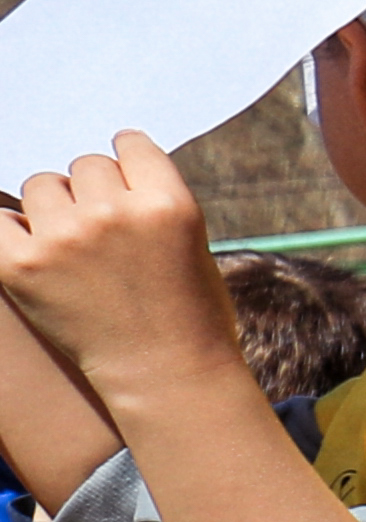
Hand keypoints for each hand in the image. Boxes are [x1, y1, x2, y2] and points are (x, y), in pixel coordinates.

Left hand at [0, 137, 245, 417]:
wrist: (165, 375)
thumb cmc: (187, 311)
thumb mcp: (192, 243)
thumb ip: (151, 201)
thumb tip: (99, 172)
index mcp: (167, 204)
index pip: (129, 145)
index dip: (126, 162)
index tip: (123, 181)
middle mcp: (115, 214)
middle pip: (85, 166)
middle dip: (92, 191)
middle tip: (102, 229)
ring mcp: (66, 239)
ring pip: (42, 186)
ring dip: (53, 207)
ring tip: (70, 243)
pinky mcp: (22, 266)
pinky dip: (13, 231)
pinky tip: (34, 249)